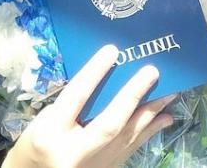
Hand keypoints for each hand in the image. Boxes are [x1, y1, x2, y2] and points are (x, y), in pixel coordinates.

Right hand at [2, 45, 174, 167]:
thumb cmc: (36, 145)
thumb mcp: (44, 120)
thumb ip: (70, 104)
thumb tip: (105, 78)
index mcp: (50, 134)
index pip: (75, 98)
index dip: (94, 73)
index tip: (112, 50)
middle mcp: (74, 153)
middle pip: (109, 123)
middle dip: (133, 96)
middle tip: (152, 71)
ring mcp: (93, 166)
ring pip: (127, 137)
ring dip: (151, 113)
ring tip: (170, 92)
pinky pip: (132, 148)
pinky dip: (149, 131)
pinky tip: (165, 118)